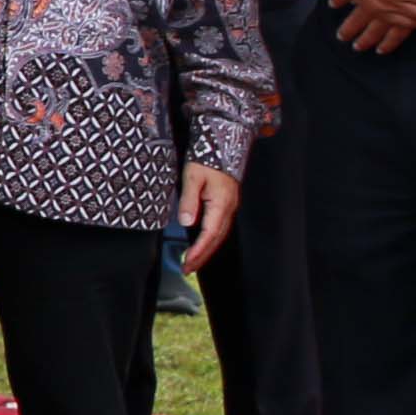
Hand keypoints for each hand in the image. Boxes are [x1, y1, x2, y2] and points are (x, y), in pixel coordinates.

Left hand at [175, 159, 241, 274]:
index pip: (209, 234)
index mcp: (221, 204)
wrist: (222, 145)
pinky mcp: (226, 204)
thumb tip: (186, 222)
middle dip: (202, 256)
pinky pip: (219, 227)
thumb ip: (189, 200)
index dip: (198, 250)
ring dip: (206, 250)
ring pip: (219, 235)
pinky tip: (201, 244)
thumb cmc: (206, 160)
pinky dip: (209, 240)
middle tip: (187, 269)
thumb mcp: (192, 178)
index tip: (187, 262)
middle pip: (216, 239)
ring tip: (192, 262)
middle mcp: (228, 209)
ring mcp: (229, 207)